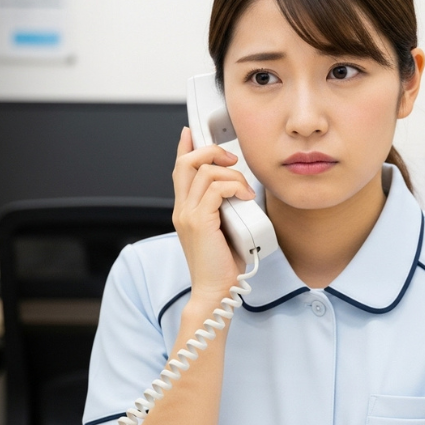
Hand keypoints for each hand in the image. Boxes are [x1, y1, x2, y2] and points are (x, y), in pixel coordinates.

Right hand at [172, 127, 255, 307]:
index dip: (184, 147)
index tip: (189, 132)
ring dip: (232, 174)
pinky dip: (235, 187)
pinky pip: (217, 188)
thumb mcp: (222, 229)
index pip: (179, 169)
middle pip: (187, 162)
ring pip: (205, 171)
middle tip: (231, 160)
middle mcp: (182, 209)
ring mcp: (188, 214)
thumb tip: (238, 190)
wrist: (215, 291)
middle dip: (211, 151)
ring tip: (245, 190)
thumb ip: (222, 208)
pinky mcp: (200, 221)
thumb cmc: (222, 265)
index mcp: (185, 210)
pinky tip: (245, 197)